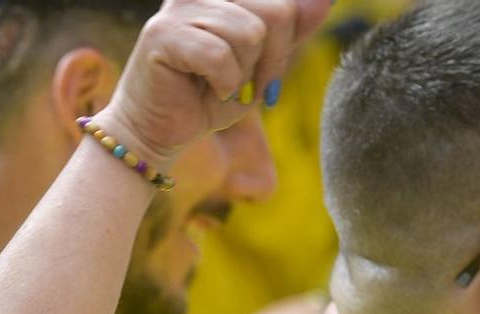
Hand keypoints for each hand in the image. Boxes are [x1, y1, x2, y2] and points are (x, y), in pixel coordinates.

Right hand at [103, 0, 333, 163]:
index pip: (284, 4)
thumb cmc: (205, 99)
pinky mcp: (162, 34)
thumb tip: (326, 0)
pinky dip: (223, 84)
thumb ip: (291, 30)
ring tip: (220, 89)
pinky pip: (218, 55)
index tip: (264, 75)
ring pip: (250, 34)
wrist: (153, 134)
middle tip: (244, 88)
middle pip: (276, 13)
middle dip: (270, 61)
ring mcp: (179, 7)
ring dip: (243, 76)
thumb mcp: (261, 64)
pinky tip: (208, 92)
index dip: (285, 43)